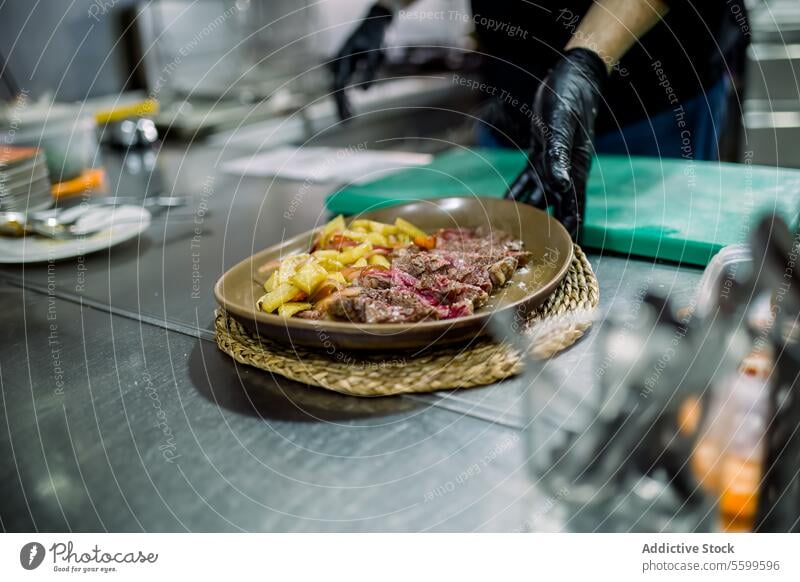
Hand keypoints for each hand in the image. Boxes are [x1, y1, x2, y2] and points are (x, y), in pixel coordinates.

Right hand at [330, 3, 392, 120]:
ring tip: (348, 122)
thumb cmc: (375, 37)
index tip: (347, 116)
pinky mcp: (345, 68)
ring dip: (342, 105)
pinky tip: (351, 110)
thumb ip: (369, 71)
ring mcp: (340, 66)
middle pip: (336, 89)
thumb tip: (363, 92)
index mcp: (342, 59)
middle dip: (340, 107)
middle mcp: (337, 63)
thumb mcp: (375, 53)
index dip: (342, 102)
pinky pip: (343, 87)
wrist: (374, 22)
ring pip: (338, 89)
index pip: (339, 85)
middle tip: (346, 125)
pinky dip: (346, 99)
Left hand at [505, 48, 607, 238]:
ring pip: (539, 198)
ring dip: (528, 215)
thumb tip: (562, 187)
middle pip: (557, 210)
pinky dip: (516, 194)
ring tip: (513, 236)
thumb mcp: (560, 129)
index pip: (575, 210)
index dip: (571, 232)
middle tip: (534, 254)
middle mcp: (565, 173)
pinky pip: (527, 182)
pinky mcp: (540, 155)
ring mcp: (552, 165)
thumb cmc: (570, 100)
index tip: (565, 256)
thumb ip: (560, 158)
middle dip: (548, 231)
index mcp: (575, 171)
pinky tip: (503, 206)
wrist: (570, 77)